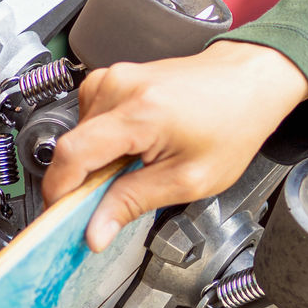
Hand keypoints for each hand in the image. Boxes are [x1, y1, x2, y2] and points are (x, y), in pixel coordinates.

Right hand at [41, 42, 307, 249]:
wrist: (248, 81)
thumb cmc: (232, 124)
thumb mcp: (189, 179)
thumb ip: (134, 203)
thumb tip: (95, 230)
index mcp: (139, 112)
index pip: (72, 154)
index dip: (59, 192)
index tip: (59, 217)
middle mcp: (119, 87)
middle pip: (73, 146)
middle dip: (83, 181)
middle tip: (112, 202)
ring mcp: (114, 77)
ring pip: (80, 134)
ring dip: (97, 160)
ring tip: (136, 167)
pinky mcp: (115, 78)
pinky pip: (91, 119)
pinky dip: (104, 141)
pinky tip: (134, 147)